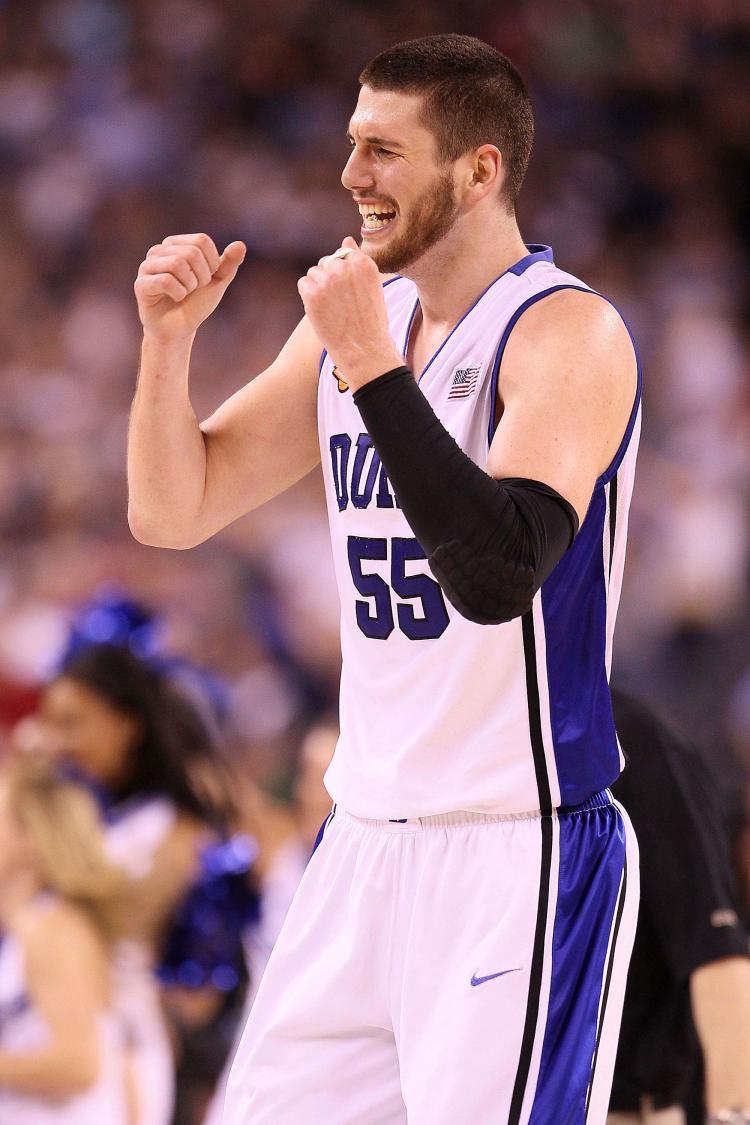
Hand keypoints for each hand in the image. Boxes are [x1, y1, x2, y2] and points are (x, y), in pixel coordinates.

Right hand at [135, 234, 245, 341]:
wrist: (179, 329)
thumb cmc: (196, 303)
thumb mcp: (216, 282)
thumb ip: (228, 263)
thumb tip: (240, 244)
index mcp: (176, 244)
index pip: (202, 241)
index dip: (211, 264)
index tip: (205, 279)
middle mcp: (159, 250)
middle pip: (191, 252)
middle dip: (201, 277)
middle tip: (193, 289)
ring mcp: (147, 266)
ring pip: (178, 264)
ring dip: (189, 285)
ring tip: (184, 294)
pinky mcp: (141, 284)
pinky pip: (166, 280)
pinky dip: (178, 293)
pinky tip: (174, 299)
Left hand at [297, 237, 402, 391]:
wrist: (364, 350)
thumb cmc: (370, 321)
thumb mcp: (372, 286)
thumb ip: (359, 261)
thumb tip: (346, 238)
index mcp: (363, 263)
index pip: (343, 254)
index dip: (343, 274)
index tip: (349, 293)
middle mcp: (345, 267)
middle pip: (326, 262)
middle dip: (329, 279)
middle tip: (340, 304)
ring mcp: (328, 279)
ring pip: (313, 273)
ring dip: (317, 288)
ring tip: (332, 309)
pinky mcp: (312, 293)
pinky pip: (303, 284)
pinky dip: (308, 297)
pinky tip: (321, 311)